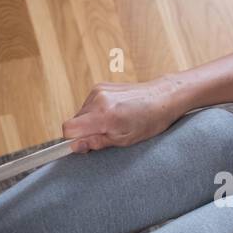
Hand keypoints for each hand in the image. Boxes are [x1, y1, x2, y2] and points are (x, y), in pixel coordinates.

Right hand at [61, 77, 184, 152]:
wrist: (163, 97)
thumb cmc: (149, 121)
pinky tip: (113, 114)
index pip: (69, 128)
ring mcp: (98, 90)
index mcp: (104, 115)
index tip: (84, 146)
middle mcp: (97, 99)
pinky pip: (88, 105)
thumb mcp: (125, 140)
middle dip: (84, 132)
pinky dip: (96, 113)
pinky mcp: (100, 86)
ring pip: (81, 113)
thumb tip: (75, 146)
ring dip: (90, 122)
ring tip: (112, 124)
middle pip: (74, 121)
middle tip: (105, 136)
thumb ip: (97, 142)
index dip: (73, 140)